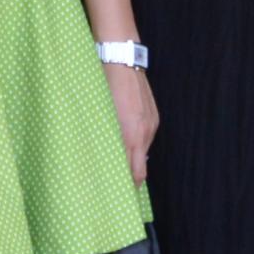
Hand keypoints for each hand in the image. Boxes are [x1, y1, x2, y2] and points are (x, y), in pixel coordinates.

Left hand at [103, 59, 156, 183]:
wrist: (121, 60)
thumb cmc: (105, 87)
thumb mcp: (100, 116)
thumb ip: (105, 139)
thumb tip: (104, 157)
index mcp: (132, 136)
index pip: (135, 173)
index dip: (127, 184)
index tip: (116, 192)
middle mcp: (145, 132)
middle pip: (140, 166)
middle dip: (130, 176)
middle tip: (115, 183)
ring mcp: (151, 123)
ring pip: (142, 150)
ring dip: (132, 157)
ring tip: (117, 160)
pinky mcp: (153, 115)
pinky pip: (146, 136)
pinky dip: (136, 142)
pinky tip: (125, 138)